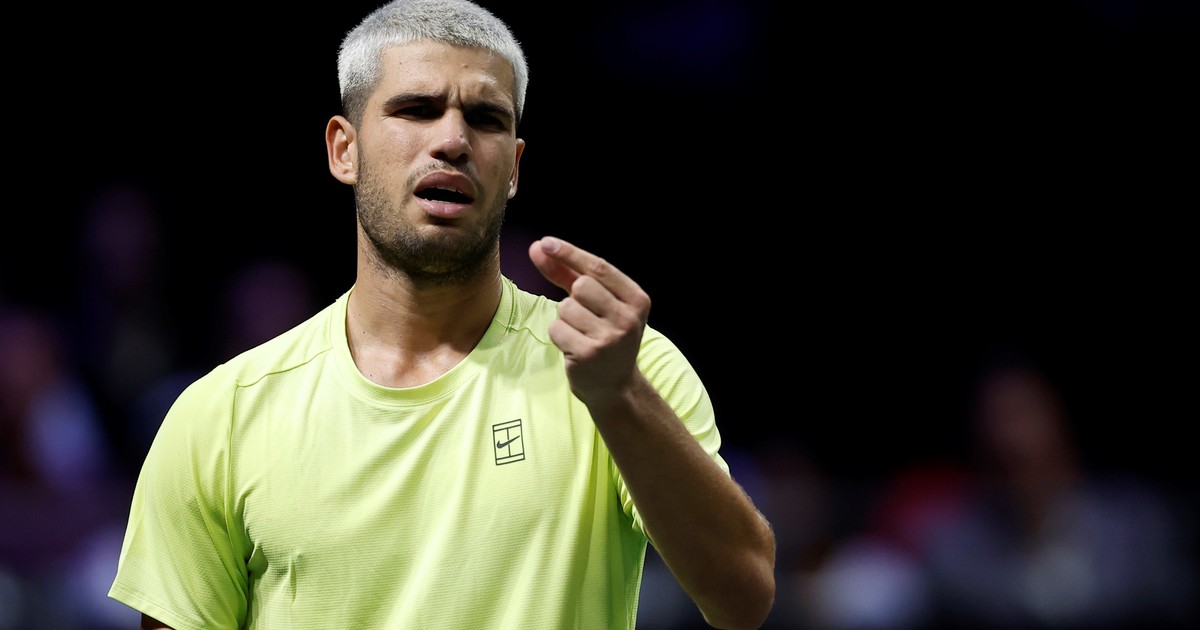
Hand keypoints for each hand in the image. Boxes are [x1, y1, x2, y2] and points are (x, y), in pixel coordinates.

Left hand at [528, 236, 650, 406]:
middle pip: (582, 285)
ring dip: (565, 318)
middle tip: (585, 316)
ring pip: (566, 307)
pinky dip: (559, 335)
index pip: (599, 267)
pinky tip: (574, 346)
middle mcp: (628, 318)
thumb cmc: (604, 335)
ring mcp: (610, 338)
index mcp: (637, 300)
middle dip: (573, 297)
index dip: (570, 252)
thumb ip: (569, 273)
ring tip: (581, 334)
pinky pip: (556, 328)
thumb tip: (539, 247)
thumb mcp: (598, 303)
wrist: (614, 386)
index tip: (546, 242)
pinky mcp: (588, 354)